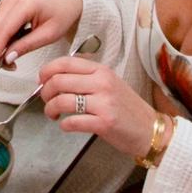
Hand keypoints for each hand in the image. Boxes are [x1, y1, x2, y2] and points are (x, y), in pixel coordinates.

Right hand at [0, 0, 83, 70]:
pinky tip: (13, 46)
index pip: (2, 32)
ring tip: (12, 58)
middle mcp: (11, 1)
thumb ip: (26, 46)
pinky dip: (0, 40)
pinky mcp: (5, 6)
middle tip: (6, 67)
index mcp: (24, 5)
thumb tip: (7, 58)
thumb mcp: (49, 34)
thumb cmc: (62, 13)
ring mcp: (6, 2)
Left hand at [38, 56, 155, 158]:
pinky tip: (66, 125)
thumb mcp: (109, 83)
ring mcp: (103, 103)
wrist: (149, 129)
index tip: (41, 81)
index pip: (64, 63)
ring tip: (53, 114)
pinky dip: (64, 125)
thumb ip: (85, 78)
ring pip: (62, 101)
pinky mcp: (104, 123)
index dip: (46, 71)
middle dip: (45, 93)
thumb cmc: (126, 108)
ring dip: (50, 109)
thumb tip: (54, 79)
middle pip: (58, 81)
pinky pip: (72, 121)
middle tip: (46, 100)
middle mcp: (102, 83)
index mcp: (101, 70)